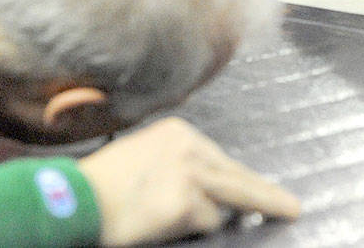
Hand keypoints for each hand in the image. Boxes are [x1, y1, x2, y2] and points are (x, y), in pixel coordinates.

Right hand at [78, 117, 300, 246]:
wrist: (72, 201)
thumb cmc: (101, 184)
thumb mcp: (143, 156)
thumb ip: (177, 164)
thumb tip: (207, 186)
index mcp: (180, 133)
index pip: (221, 159)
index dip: (240, 180)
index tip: (261, 190)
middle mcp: (190, 148)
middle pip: (239, 177)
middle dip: (267, 196)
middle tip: (291, 209)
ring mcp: (190, 175)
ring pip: (228, 202)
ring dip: (222, 217)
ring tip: (234, 215)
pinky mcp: (186, 204)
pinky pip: (206, 224)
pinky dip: (192, 230)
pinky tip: (164, 226)